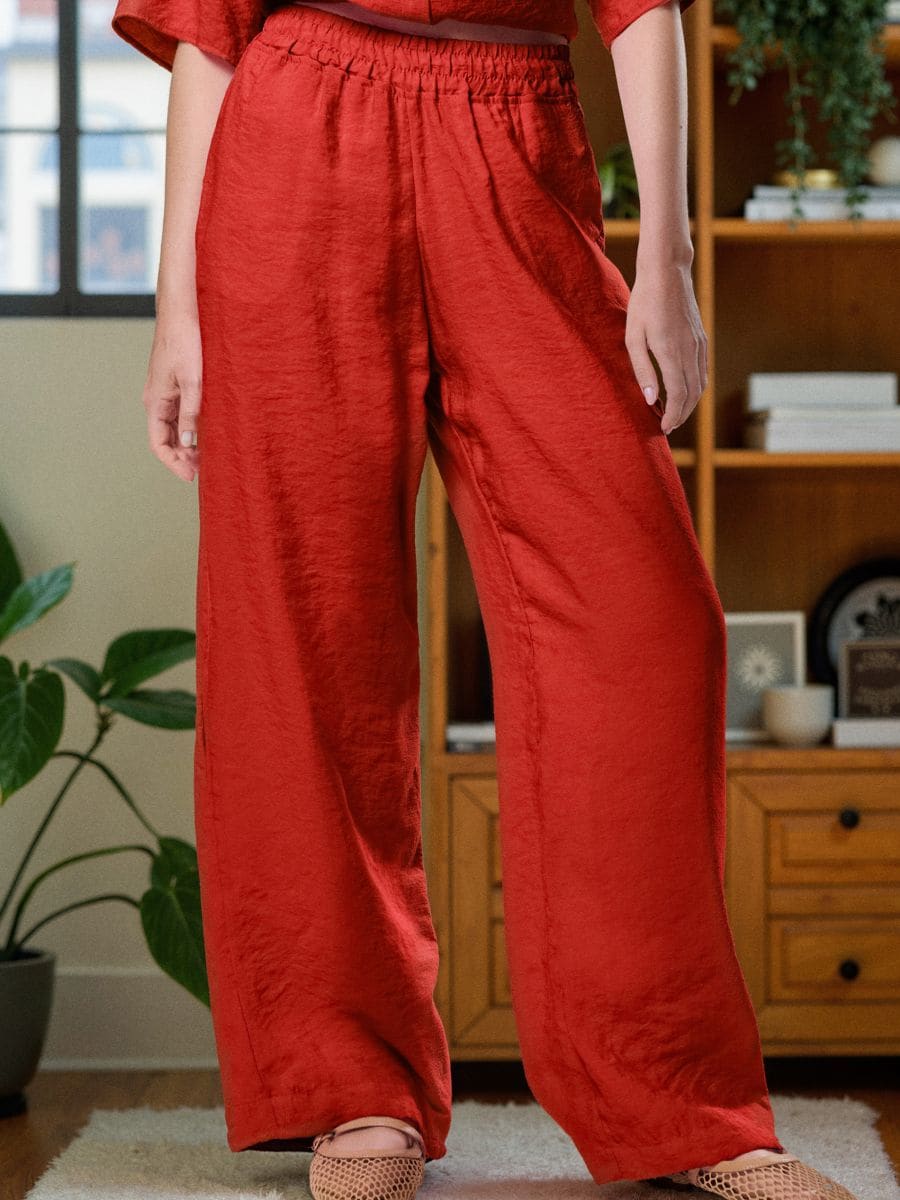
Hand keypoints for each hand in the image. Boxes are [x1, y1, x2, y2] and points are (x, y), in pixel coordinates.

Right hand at [143, 311, 201, 481]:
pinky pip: (178, 414)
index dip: (174, 463)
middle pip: (165, 439)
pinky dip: (189, 429)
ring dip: (187, 445)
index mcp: (155, 402)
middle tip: (204, 471)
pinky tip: (205, 433)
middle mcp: (155, 401)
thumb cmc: (185, 342)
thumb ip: (190, 414)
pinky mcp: (172, 386)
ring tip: (207, 457)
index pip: (158, 444)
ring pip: (172, 428)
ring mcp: (163, 393)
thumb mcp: (193, 382)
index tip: (191, 477)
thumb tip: (189, 444)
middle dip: (182, 457)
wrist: (181, 313)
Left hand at [624, 259, 707, 435]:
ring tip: (675, 413)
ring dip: (689, 403)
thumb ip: (642, 370)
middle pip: (692, 394)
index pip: (678, 395)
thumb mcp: (633, 337)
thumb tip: (651, 399)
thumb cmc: (644, 302)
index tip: (664, 428)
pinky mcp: (702, 338)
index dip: (673, 416)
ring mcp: (699, 344)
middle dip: (682, 415)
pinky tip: (683, 391)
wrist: (667, 272)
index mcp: (671, 353)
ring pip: (700, 384)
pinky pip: (702, 370)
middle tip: (668, 426)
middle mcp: (690, 351)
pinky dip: (695, 387)